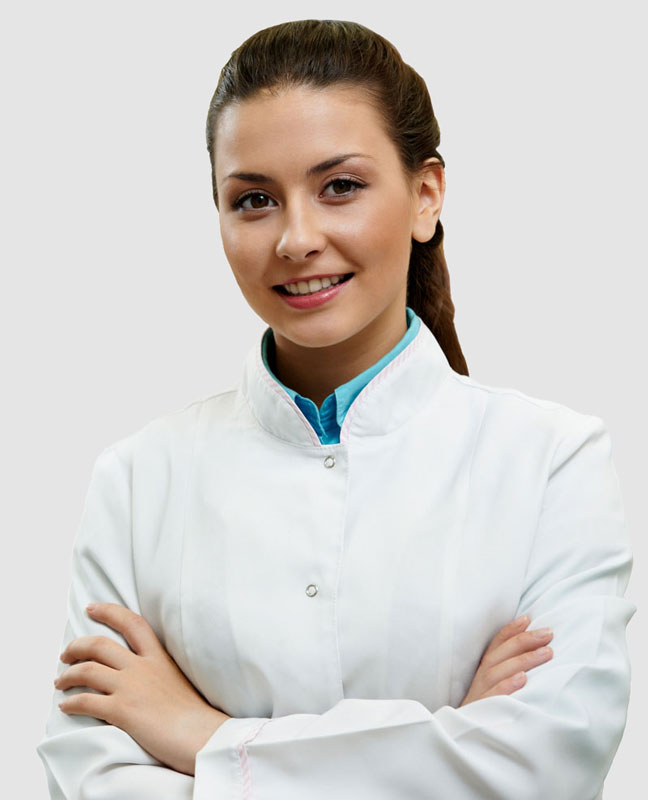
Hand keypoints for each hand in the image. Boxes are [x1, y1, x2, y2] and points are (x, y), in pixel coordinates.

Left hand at [55, 602, 230, 775]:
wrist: (202, 735)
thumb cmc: (194, 714)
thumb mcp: (178, 678)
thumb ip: (158, 670)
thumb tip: (142, 673)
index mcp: (158, 657)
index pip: (132, 623)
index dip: (109, 612)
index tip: (92, 608)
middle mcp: (142, 667)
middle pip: (99, 645)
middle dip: (76, 646)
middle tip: (66, 654)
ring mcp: (131, 687)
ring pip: (87, 670)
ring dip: (68, 675)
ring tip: (60, 682)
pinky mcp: (122, 711)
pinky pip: (86, 701)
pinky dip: (71, 703)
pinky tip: (66, 706)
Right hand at [459, 615, 553, 706]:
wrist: (464, 739)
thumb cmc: (486, 710)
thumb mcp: (494, 687)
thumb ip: (507, 670)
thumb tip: (534, 654)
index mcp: (484, 670)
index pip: (496, 644)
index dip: (510, 630)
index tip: (528, 619)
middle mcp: (481, 677)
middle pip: (501, 653)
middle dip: (524, 640)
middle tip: (548, 634)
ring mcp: (481, 693)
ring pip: (500, 670)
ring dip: (523, 659)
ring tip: (546, 653)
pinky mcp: (482, 711)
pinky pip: (494, 696)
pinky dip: (507, 685)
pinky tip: (523, 679)